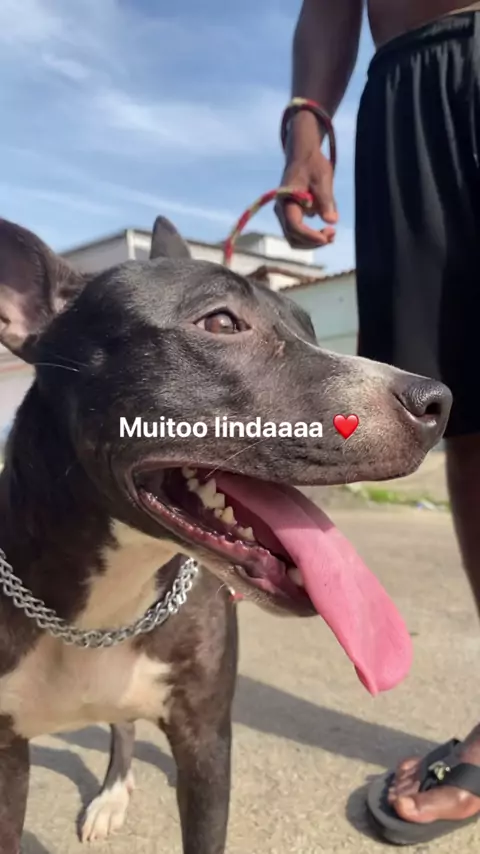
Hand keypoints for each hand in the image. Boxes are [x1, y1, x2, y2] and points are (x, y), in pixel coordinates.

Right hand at [275, 112, 337, 248]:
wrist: (303, 156)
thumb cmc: (312, 164)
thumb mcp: (323, 179)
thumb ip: (326, 200)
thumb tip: (332, 220)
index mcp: (286, 202)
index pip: (295, 227)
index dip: (311, 236)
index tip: (328, 237)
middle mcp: (281, 212)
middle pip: (294, 238)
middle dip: (313, 241)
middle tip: (333, 234)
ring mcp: (285, 215)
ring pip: (296, 239)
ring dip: (313, 241)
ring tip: (332, 233)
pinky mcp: (291, 217)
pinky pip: (299, 234)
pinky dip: (312, 236)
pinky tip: (327, 229)